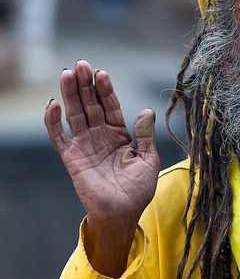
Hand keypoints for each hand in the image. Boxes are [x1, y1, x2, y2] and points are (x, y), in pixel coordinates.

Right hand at [45, 60, 160, 274]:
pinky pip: (59, 137)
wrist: (124, 213)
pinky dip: (53, 121)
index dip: (106, 90)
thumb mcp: (149, 159)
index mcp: (119, 135)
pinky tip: (52, 104)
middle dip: (85, 85)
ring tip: (67, 74)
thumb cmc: (138, 190)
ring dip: (69, 95)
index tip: (102, 73)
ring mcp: (85, 146)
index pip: (110, 107)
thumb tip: (146, 110)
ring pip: (74, 115)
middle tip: (81, 64)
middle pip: (90, 105)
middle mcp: (100, 137)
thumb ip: (145, 135)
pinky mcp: (72, 158)